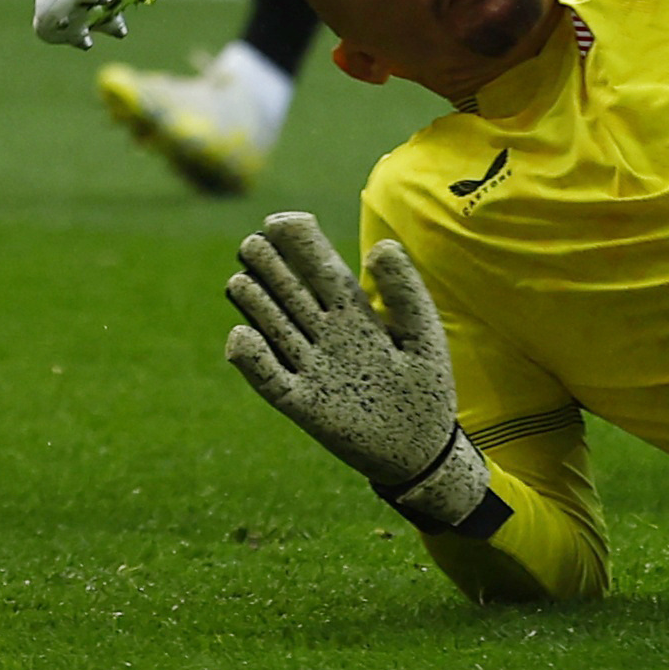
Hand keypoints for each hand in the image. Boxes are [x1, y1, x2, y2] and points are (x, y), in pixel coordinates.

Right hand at [221, 211, 491, 531]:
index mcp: (352, 308)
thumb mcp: (423, 331)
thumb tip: (378, 246)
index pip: (316, 264)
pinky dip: (253, 360)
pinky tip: (242, 336)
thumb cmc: (426, 385)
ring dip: (255, 303)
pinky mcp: (302, 404)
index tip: (279, 220)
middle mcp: (324, 331)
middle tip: (254, 244)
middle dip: (269, 264)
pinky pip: (270, 379)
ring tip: (243, 279)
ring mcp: (310, 366)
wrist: (423, 449)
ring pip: (273, 325)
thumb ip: (404, 290)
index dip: (297, 240)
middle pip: (287, 289)